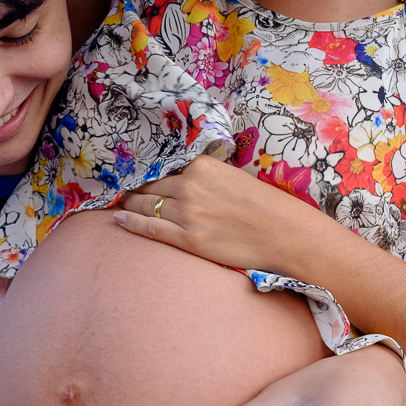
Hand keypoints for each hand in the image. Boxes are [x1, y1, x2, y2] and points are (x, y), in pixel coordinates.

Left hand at [114, 155, 335, 274]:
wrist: (286, 235)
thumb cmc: (267, 206)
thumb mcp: (234, 176)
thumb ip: (207, 174)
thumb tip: (185, 175)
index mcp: (203, 166)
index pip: (164, 166)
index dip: (147, 170)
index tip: (134, 171)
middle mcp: (190, 186)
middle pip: (150, 185)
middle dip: (134, 187)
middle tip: (119, 188)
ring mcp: (187, 214)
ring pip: (146, 205)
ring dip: (129, 204)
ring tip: (119, 203)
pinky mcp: (189, 240)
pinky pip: (150, 228)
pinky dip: (130, 223)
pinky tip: (118, 220)